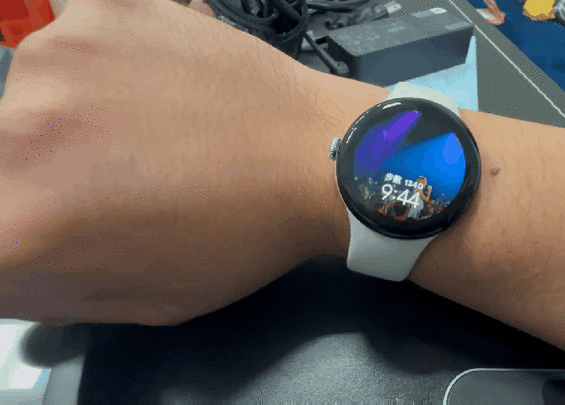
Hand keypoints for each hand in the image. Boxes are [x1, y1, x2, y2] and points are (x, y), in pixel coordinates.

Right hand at [0, 0, 330, 325]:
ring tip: (149, 134)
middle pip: (1, 157)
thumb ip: (39, 283)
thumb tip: (5, 259)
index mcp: (22, 221)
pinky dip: (104, 62)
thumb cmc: (246, 230)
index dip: (19, 225)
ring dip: (72, 118)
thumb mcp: (134, 297)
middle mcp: (23, 131)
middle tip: (108, 182)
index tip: (51, 215)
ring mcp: (61, 59)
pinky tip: (152, 87)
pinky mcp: (104, 13)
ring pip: (32, 98)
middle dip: (39, 176)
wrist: (314, 157)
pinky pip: (75, 33)